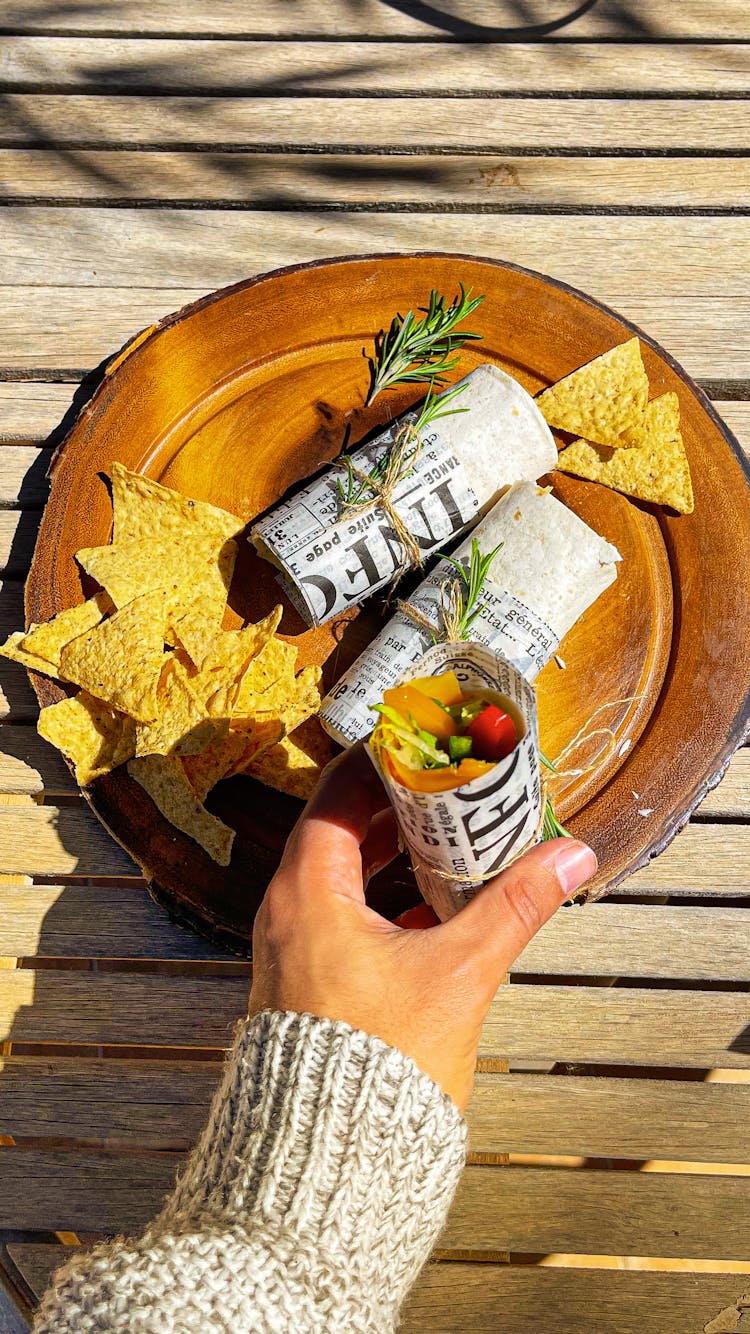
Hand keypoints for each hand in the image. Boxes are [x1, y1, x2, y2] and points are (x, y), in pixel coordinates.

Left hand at [249, 744, 596, 1109]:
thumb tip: (566, 855)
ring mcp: (294, 949)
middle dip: (399, 806)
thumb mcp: (458, 973)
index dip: (384, 761)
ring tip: (450, 837)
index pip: (337, 793)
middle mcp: (288, 913)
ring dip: (393, 853)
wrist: (326, 1163)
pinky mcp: (308, 982)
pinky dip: (385, 897)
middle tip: (450, 785)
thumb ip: (514, 907)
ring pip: (343, 874)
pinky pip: (343, 914)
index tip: (427, 742)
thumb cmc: (373, 1070)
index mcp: (307, 893)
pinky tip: (432, 906)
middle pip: (340, 829)